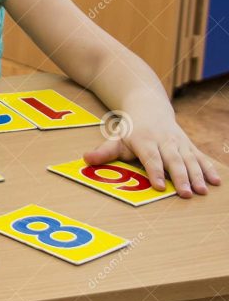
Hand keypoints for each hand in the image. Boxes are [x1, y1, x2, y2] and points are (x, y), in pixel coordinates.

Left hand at [84, 118, 220, 197]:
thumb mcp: (115, 138)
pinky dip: (209, 168)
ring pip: (189, 159)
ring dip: (197, 176)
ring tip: (203, 191)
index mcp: (144, 140)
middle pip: (173, 160)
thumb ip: (103, 152)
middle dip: (180, 178)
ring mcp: (178, 142)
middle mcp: (163, 140)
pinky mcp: (188, 144)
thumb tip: (86, 159)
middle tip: (185, 194)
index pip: (150, 158)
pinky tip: (217, 181)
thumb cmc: (130, 129)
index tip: (158, 187)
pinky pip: (200, 157)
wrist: (149, 106)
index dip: (154, 172)